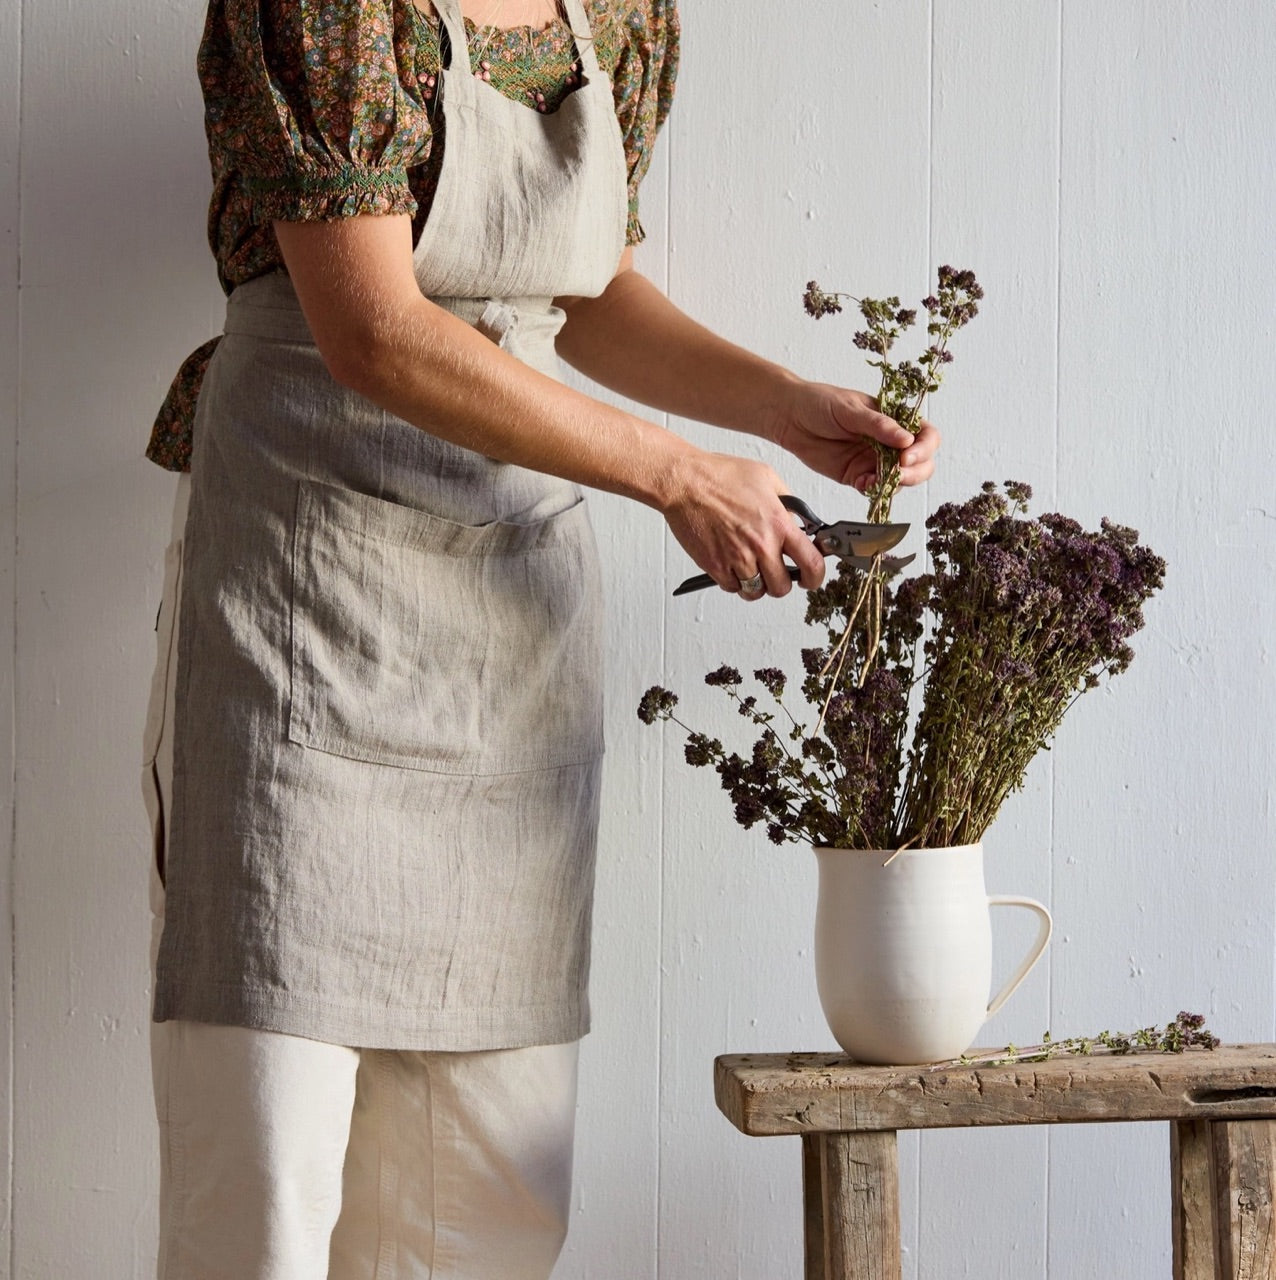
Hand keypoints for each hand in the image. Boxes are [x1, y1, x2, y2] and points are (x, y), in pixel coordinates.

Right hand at [658, 451, 825, 599]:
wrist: (686, 482)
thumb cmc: (721, 476)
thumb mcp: (767, 478)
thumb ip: (788, 504)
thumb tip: (800, 521)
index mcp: (779, 524)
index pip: (811, 564)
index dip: (815, 577)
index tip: (811, 578)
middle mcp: (761, 545)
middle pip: (782, 587)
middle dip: (781, 582)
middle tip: (776, 572)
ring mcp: (737, 559)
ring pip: (756, 592)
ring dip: (756, 584)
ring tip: (751, 568)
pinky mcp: (715, 566)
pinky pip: (732, 588)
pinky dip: (733, 581)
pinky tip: (732, 564)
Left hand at [772, 380, 939, 493]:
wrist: (789, 417)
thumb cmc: (820, 403)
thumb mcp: (850, 409)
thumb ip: (878, 426)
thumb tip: (907, 440)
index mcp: (895, 419)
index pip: (926, 435)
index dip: (923, 448)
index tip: (906, 456)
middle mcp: (890, 442)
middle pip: (921, 463)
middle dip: (915, 472)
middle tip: (898, 473)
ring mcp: (874, 460)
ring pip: (900, 480)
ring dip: (895, 484)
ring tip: (879, 480)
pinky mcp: (857, 475)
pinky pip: (875, 489)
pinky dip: (874, 491)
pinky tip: (864, 484)